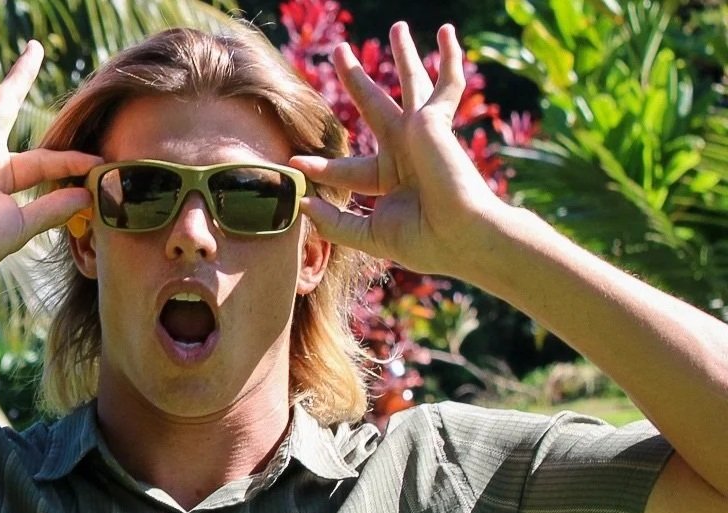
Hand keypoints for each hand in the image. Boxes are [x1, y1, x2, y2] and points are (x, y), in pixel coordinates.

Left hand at [292, 23, 507, 275]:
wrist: (459, 236)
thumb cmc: (424, 241)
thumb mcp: (370, 233)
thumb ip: (336, 222)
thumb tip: (302, 207)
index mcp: (390, 178)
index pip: (348, 168)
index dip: (322, 167)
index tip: (295, 164)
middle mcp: (406, 150)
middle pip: (374, 106)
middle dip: (356, 80)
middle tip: (339, 51)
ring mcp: (422, 133)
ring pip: (411, 84)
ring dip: (404, 55)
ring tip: (396, 27)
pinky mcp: (433, 120)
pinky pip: (446, 84)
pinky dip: (450, 58)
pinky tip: (445, 31)